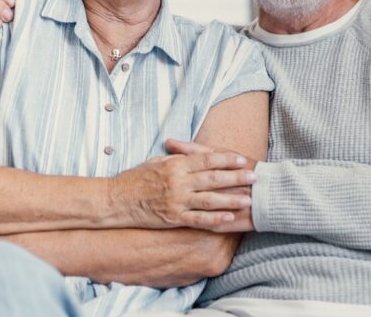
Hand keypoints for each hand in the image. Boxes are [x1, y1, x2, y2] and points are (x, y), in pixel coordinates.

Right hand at [110, 152, 256, 230]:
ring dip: (231, 199)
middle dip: (236, 178)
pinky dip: (215, 219)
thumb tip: (190, 151)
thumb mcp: (155, 161)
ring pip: (209, 199)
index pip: (206, 160)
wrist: (116, 200)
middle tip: (254, 177)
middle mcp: (178, 182)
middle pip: (213, 178)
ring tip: (248, 200)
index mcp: (175, 165)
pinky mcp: (173, 218)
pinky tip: (229, 218)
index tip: (242, 160)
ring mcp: (176, 201)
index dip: (226, 159)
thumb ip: (175, 157)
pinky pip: (198, 219)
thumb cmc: (134, 179)